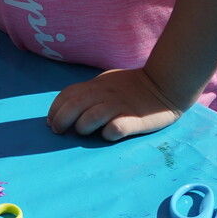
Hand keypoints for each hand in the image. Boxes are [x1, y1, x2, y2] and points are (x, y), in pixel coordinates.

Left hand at [46, 68, 184, 141]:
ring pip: (92, 116)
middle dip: (61, 119)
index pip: (68, 94)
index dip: (55, 108)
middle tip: (58, 131)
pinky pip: (116, 128)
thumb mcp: (107, 82)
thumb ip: (90, 92)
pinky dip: (108, 133)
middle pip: (75, 105)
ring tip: (83, 132)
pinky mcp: (135, 119)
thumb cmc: (133, 86)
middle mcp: (105, 94)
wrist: (166, 84)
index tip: (50, 121)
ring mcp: (120, 106)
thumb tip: (69, 106)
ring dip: (82, 126)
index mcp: (97, 85)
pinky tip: (108, 135)